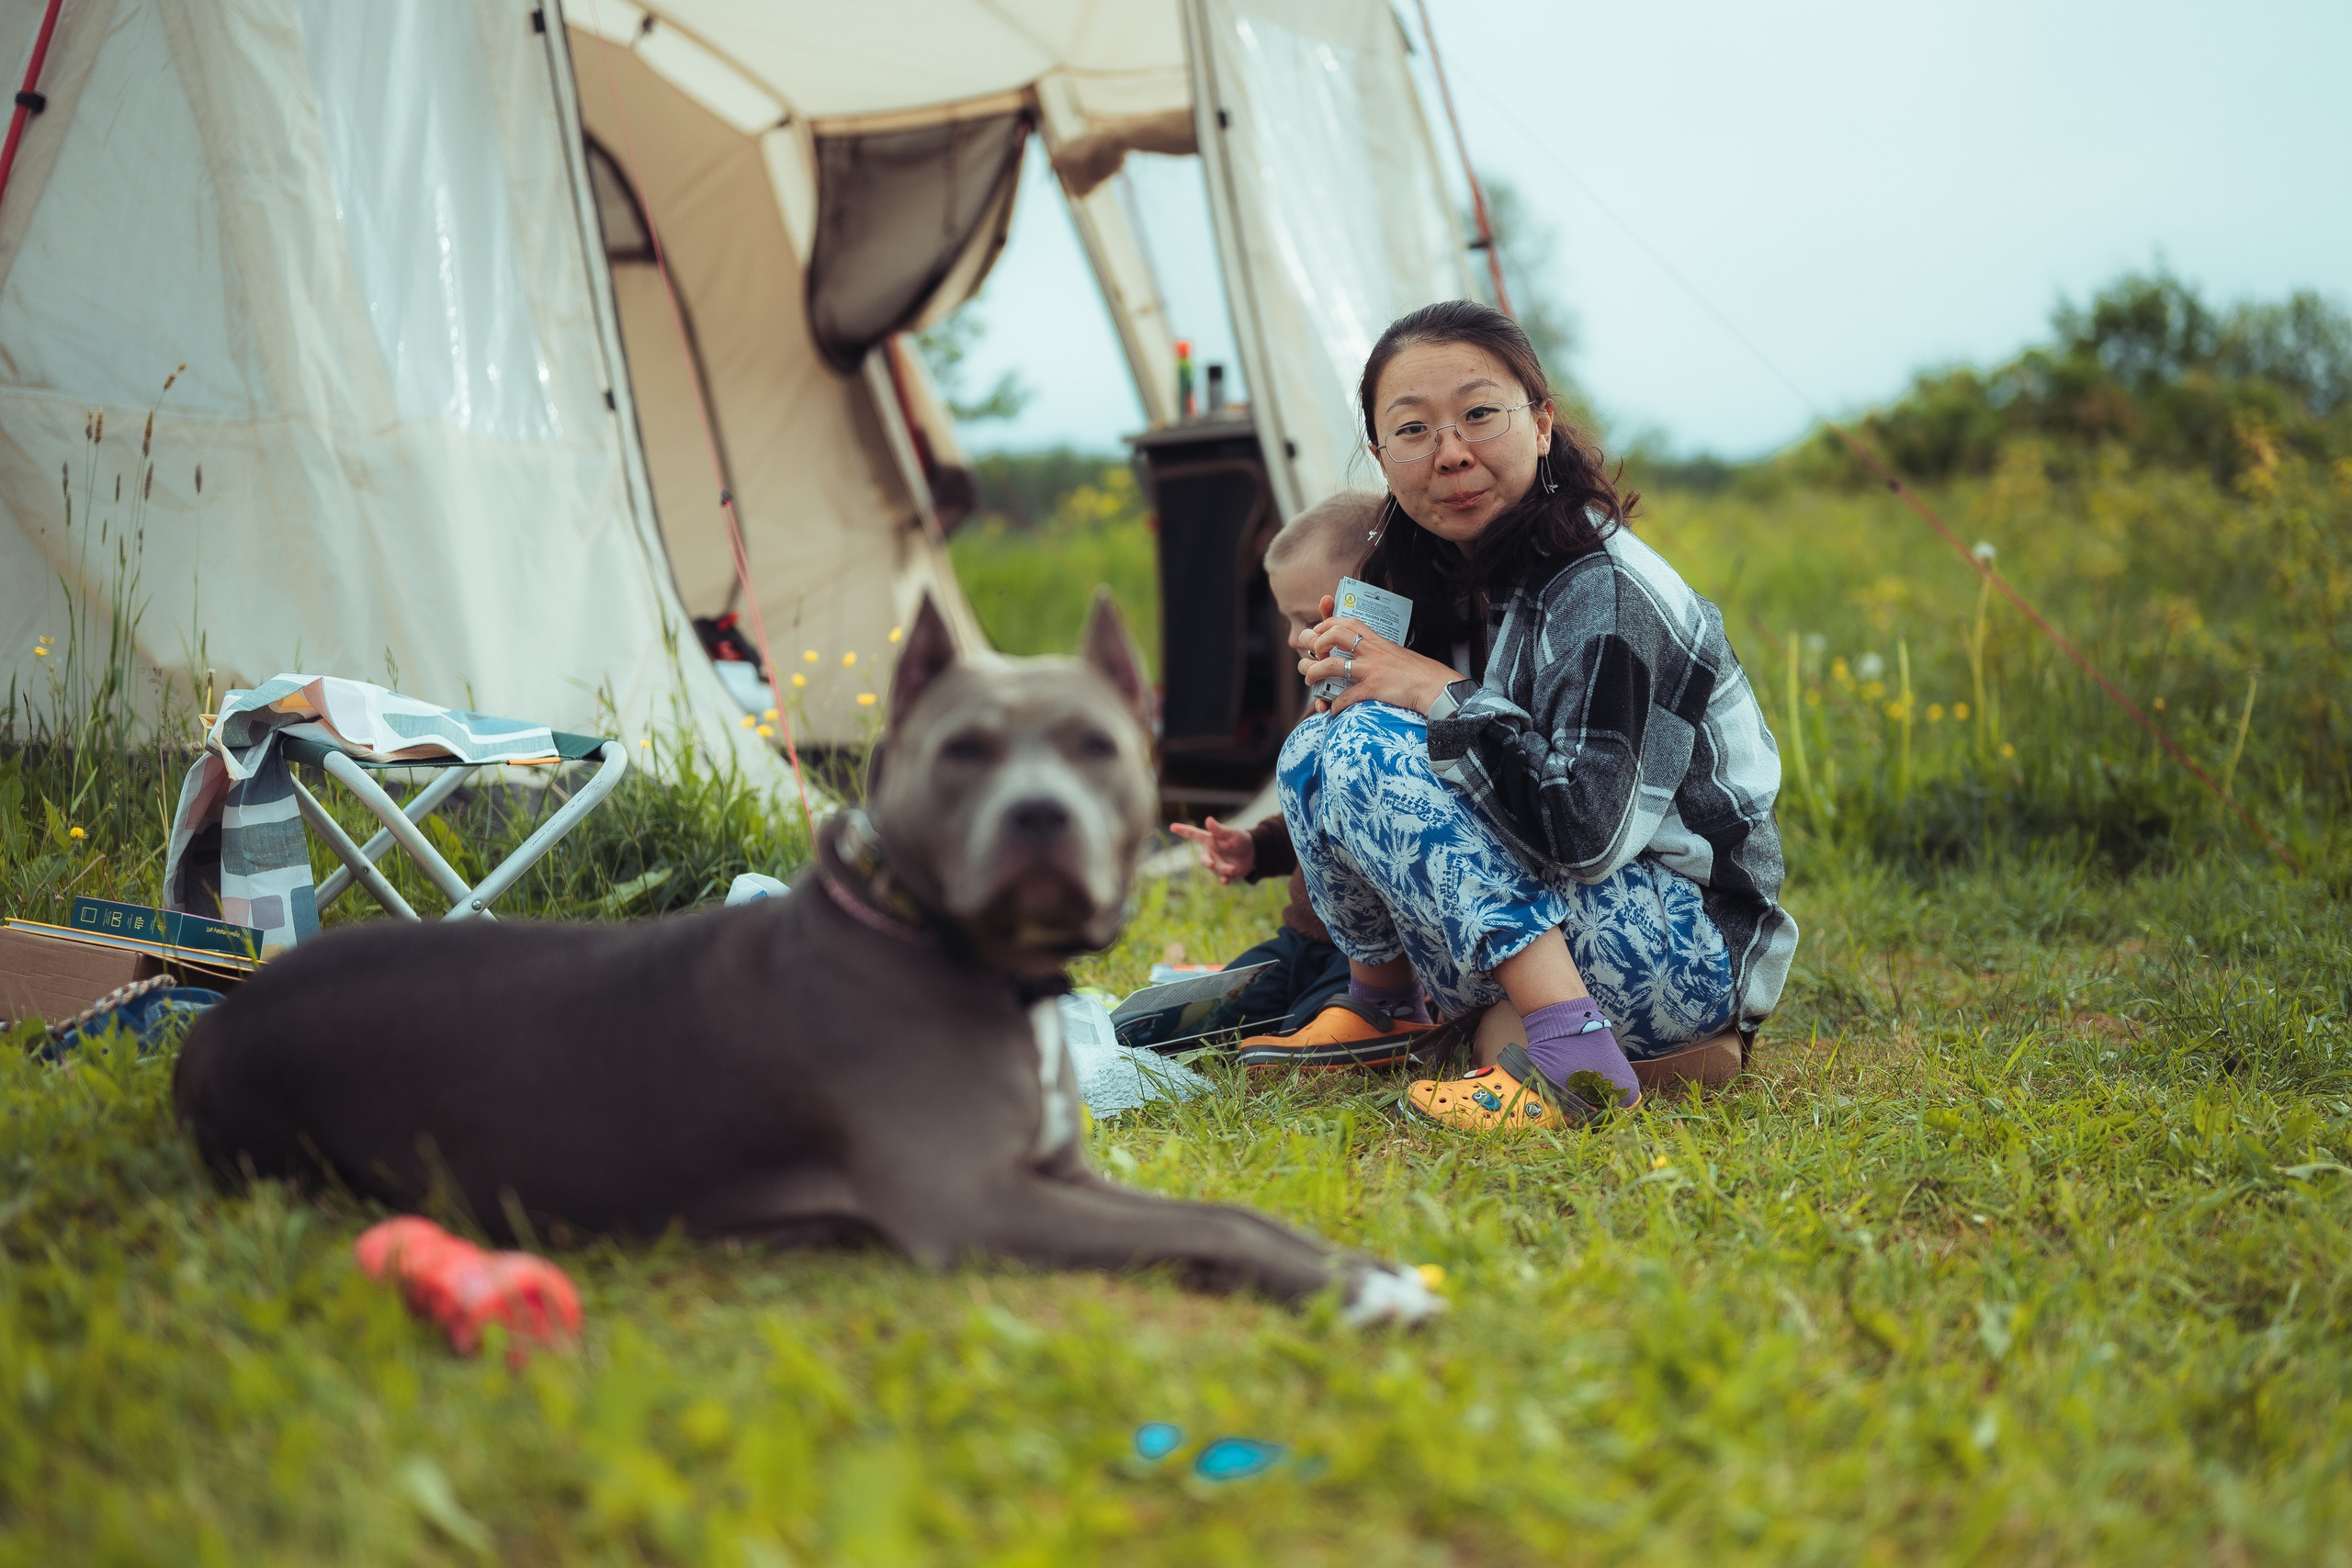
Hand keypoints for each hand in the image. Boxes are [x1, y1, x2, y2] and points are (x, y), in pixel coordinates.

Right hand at [1169, 816, 1254, 882]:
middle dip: (1207, 862)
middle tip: (1211, 864)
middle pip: (1203, 859)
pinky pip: (1221, 878)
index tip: (1172, 826)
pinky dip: (1224, 880)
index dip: (1183, 830)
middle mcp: (1210, 853)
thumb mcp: (1232, 833)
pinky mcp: (1223, 874)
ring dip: (1224, 869)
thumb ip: (1219, 829)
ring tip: (1233, 869)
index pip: (1194, 834)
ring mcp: (1216, 865)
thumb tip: (1208, 819)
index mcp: (1209, 840)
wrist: (1253, 855)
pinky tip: (1226, 881)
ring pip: (1216, 869)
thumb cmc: (1240, 840)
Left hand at [1295, 600, 1458, 716]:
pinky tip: (1332, 710)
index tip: (1318, 632)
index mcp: (1378, 641)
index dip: (1327, 623)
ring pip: (1332, 665)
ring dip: (1315, 673)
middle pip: (1334, 634)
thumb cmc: (1420, 674)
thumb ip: (1380, 654)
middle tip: (1312, 655)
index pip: (1347, 621)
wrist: (1438, 688)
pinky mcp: (1374, 688)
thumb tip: (1364, 660)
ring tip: (1310, 680)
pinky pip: (1345, 696)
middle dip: (1316, 642)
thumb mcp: (1398, 656)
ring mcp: (1372, 669)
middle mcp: (1372, 651)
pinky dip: (1334, 704)